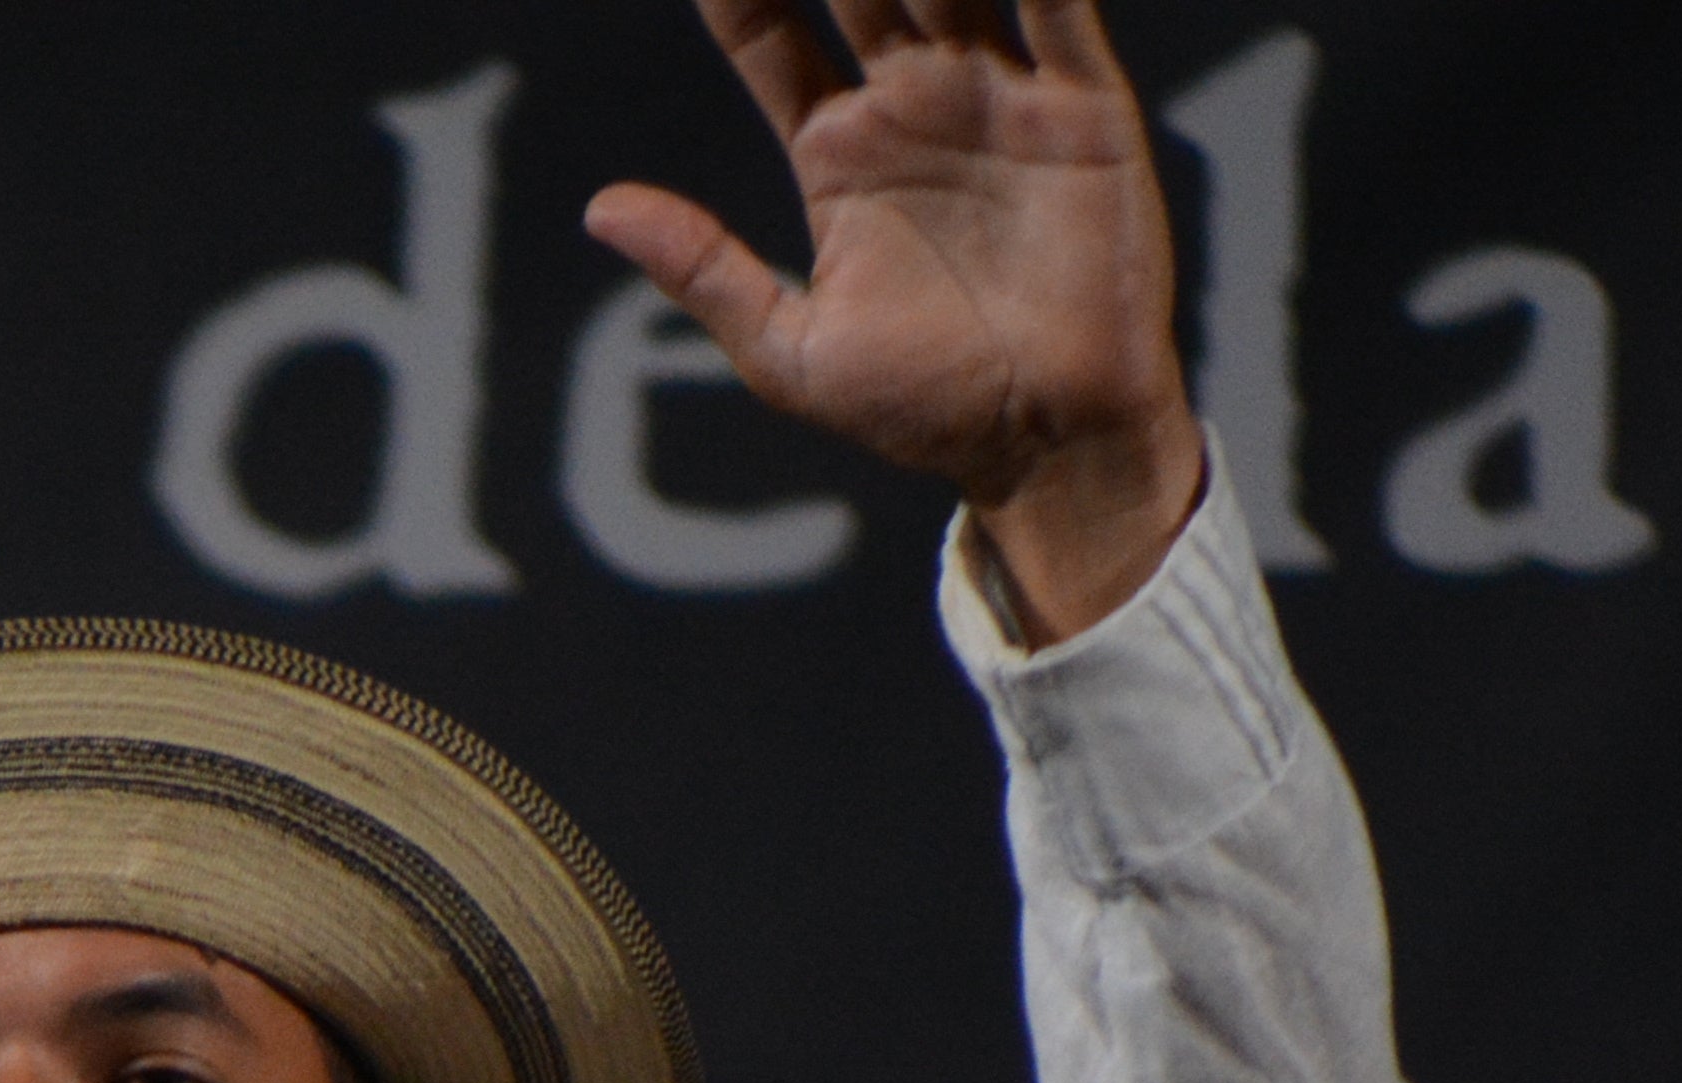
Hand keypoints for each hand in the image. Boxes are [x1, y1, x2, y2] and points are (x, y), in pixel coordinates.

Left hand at [587, 2, 1208, 640]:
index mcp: (836, 154)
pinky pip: (1060, 6)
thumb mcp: (790, 350)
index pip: (769, 38)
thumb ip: (704, 268)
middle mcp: (914, 105)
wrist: (1048, 441)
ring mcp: (998, 97)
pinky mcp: (1082, 108)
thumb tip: (599, 208)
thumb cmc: (922, 409)